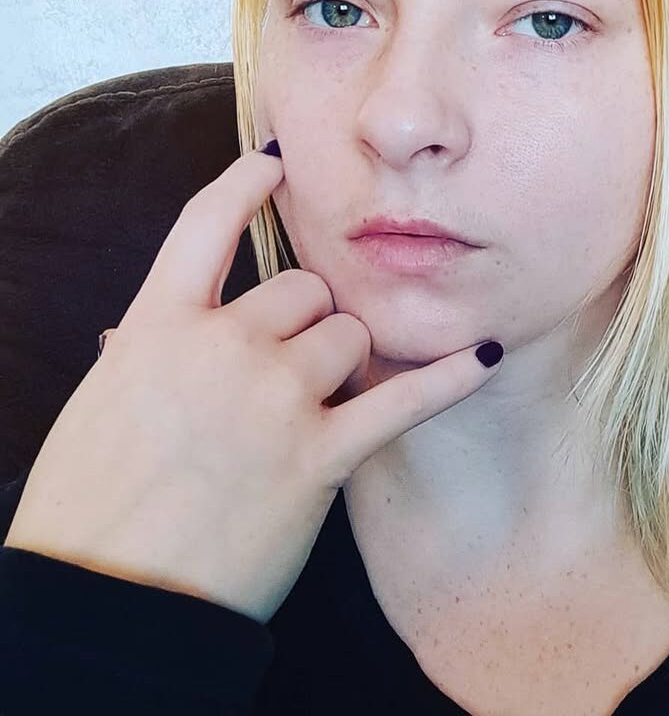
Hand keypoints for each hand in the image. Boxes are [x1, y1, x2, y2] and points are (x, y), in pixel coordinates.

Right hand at [2, 146, 501, 623]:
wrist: (105, 605)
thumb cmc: (90, 510)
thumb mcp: (98, 413)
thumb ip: (136, 360)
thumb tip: (131, 335)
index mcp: (156, 328)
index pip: (207, 225)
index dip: (245, 184)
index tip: (275, 160)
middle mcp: (222, 347)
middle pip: (303, 289)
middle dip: (305, 318)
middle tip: (284, 367)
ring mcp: (274, 399)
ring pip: (348, 335)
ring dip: (342, 361)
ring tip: (309, 408)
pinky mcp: (320, 455)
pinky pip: (401, 400)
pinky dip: (447, 378)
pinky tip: (482, 354)